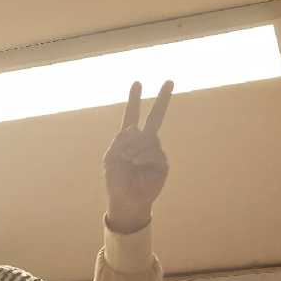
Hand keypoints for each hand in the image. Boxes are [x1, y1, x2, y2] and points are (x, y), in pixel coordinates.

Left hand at [104, 80, 172, 232]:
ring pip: (148, 138)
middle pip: (155, 117)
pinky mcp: (162, 163)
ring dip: (135, 148)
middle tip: (170, 80)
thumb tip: (134, 128)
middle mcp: (144, 142)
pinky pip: (154, 152)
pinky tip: (137, 164)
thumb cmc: (116, 180)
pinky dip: (143, 156)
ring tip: (129, 161)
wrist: (125, 200)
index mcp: (129, 139)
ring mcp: (155, 151)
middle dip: (163, 99)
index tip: (137, 83)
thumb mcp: (110, 159)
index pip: (132, 116)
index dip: (134, 100)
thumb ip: (119, 141)